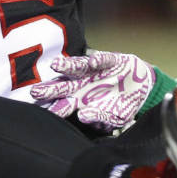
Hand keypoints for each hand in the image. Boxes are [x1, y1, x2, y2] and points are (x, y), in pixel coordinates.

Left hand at [30, 50, 155, 132]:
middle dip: (49, 89)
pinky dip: (99, 60)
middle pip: (62, 86)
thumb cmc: (121, 105)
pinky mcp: (110, 60)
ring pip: (77, 68)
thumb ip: (99, 118)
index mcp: (79, 100)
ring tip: (56, 65)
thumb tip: (83, 116)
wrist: (141, 87)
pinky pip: (103, 59)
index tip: (40, 114)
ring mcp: (93, 72)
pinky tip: (94, 62)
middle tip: (35, 92)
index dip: (52, 109)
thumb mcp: (113, 118)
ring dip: (67, 66)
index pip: (61, 105)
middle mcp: (81, 84)